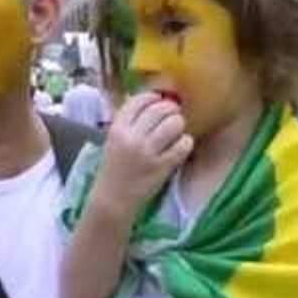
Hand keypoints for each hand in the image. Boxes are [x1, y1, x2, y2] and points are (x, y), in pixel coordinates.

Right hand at [94, 91, 194, 212]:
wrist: (112, 200)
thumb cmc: (113, 169)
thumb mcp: (112, 141)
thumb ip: (128, 123)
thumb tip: (151, 103)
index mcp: (117, 129)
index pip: (138, 101)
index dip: (152, 97)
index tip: (158, 100)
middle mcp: (132, 138)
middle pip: (159, 109)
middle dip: (170, 109)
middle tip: (173, 114)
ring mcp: (148, 153)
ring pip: (174, 124)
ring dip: (179, 125)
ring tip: (176, 131)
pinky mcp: (162, 167)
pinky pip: (183, 145)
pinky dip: (185, 143)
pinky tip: (181, 146)